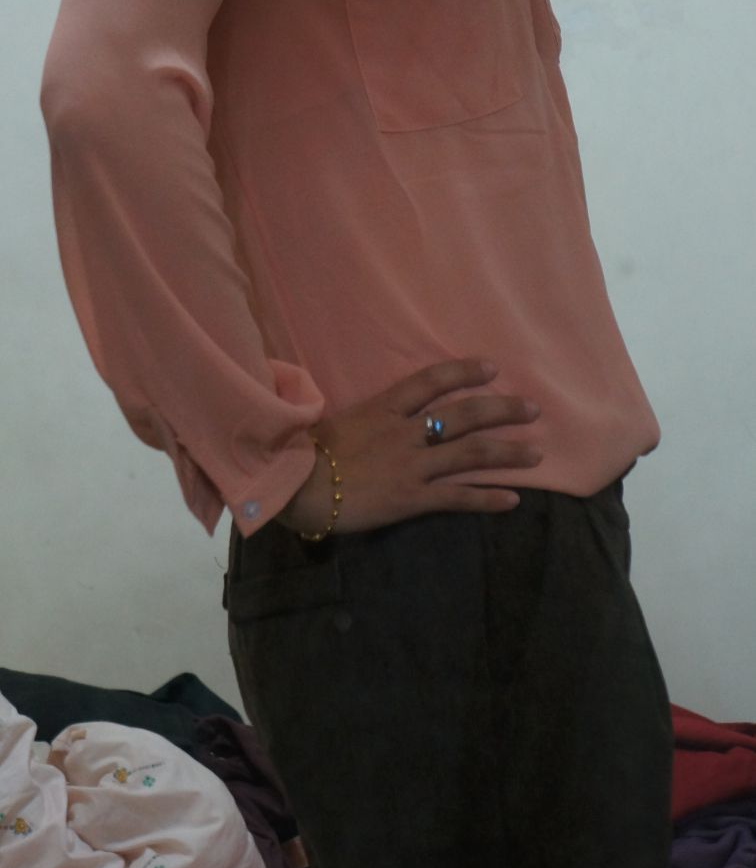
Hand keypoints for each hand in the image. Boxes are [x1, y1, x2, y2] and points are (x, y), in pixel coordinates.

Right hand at [277, 359, 543, 535]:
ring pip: (470, 453)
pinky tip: (512, 499)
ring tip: (537, 453)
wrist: (295, 484)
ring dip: (508, 452)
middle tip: (532, 408)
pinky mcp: (411, 498)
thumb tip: (377, 410)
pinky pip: (457, 496)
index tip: (492, 368)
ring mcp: (411, 465)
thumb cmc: (306, 450)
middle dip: (502, 410)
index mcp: (385, 408)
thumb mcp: (337, 419)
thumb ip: (365, 414)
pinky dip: (487, 498)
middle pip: (464, 414)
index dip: (464, 371)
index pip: (432, 381)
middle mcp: (405, 432)